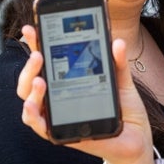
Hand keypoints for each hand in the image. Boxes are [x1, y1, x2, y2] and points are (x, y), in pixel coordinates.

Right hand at [16, 25, 154, 163]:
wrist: (135, 135)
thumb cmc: (124, 106)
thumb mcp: (121, 80)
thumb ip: (118, 62)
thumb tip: (117, 42)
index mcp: (67, 78)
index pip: (46, 58)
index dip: (35, 43)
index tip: (31, 28)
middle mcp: (56, 94)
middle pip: (30, 78)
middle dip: (29, 65)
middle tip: (38, 54)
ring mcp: (56, 113)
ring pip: (28, 99)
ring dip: (30, 88)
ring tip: (40, 79)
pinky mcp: (60, 132)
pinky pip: (39, 125)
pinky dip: (31, 115)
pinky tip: (32, 105)